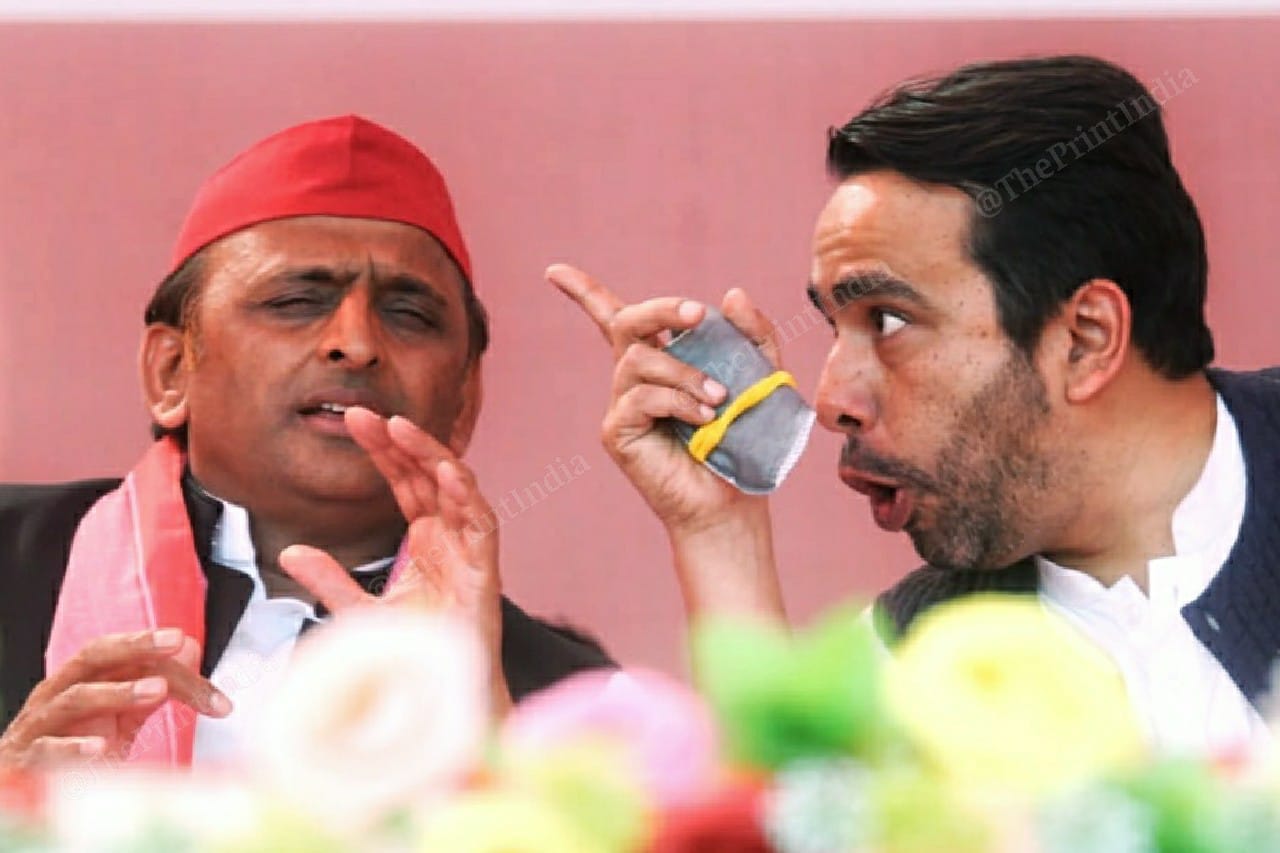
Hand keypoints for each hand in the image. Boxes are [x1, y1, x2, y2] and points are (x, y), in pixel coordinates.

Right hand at [0, 629, 230, 768]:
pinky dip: (71, 748)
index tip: (191, 647)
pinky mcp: (25, 759)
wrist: (18, 785)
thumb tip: (188, 650)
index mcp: (82, 679)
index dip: (158, 651)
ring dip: (118, 692)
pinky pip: (46, 748)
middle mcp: (59, 693)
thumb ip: (149, 688)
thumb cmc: (69, 745)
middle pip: (95, 658)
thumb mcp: (116, 717)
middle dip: (136, 646)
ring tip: (157, 691)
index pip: (123, 655)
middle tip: (174, 642)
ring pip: (74, 698)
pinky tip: (99, 748)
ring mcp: (40, 725)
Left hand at [279, 411, 509, 715]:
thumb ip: (329, 579)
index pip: (405, 482)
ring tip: (401, 428)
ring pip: (457, 489)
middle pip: (428, 476)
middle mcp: (450, 538)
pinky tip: (446, 471)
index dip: (384, 451)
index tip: (355, 421)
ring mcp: (469, 551)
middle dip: (400, 442)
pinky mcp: (485, 571)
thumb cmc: (413, 655)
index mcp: (426, 541)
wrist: (442, 698)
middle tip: (365, 414)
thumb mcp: (359, 612)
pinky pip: (482, 523)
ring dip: (431, 455)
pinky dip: (467, 496)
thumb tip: (289, 551)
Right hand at [548, 263, 785, 620]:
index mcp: (659, 361)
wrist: (732, 501)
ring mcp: (621, 405)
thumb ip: (752, 335)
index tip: (553, 271)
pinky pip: (640, 397)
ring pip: (640, 360)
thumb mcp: (760, 377)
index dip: (583, 292)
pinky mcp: (617, 432)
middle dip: (660, 309)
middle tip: (697, 314)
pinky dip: (677, 400)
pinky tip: (704, 417)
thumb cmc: (743, 442)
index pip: (612, 318)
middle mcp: (632, 379)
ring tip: (720, 399)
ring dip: (685, 372)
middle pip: (626, 321)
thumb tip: (731, 294)